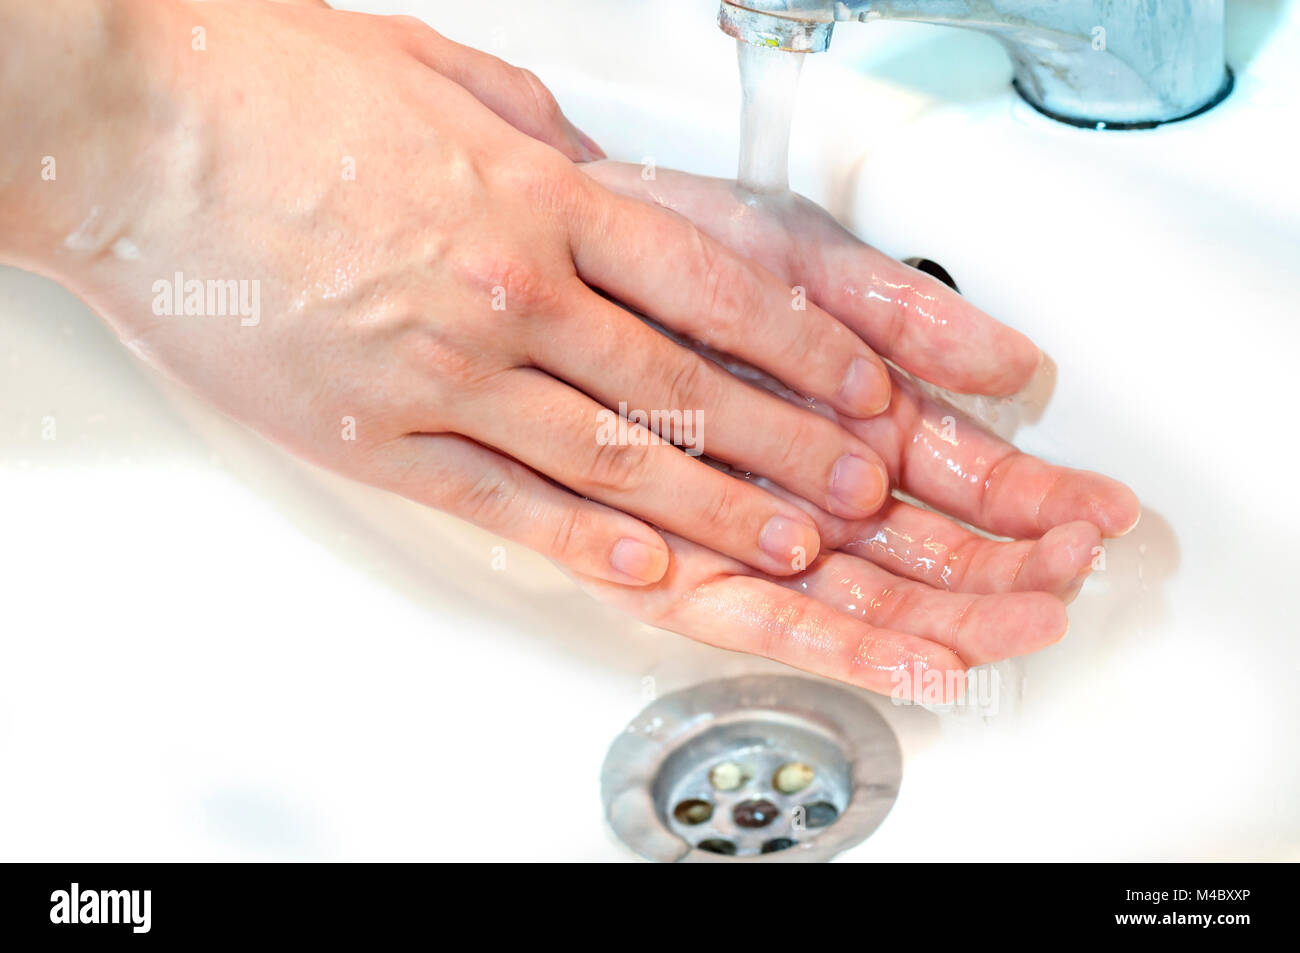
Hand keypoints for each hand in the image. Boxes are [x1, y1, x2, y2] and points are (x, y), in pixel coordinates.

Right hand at [0, 0, 902, 587]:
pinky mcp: (373, 435)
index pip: (713, 289)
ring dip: (714, 512)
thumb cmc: (271, 86)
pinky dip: (580, 536)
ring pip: (610, 459)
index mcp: (539, 195)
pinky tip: (646, 569)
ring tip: (790, 551)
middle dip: (790, 448)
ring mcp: (442, 371)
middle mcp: (510, 290)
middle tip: (861, 495)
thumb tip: (602, 175)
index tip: (861, 389)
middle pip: (682, 390)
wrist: (131, 129)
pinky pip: (500, 498)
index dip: (804, 349)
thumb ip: (540, 136)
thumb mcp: (441, 76)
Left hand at [567, 166, 1139, 698]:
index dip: (1035, 500)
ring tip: (1020, 627)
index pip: (964, 476)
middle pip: (922, 553)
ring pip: (858, 595)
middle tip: (1069, 581)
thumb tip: (1013, 368)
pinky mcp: (671, 561)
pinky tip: (911, 660)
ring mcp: (746, 526)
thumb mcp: (805, 260)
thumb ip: (904, 314)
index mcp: (852, 412)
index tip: (1097, 515)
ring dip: (944, 616)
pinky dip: (836, 641)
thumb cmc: (672, 244)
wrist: (560, 248)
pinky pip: (758, 616)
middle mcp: (806, 481)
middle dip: (1005, 571)